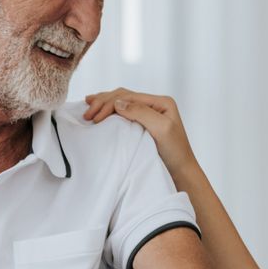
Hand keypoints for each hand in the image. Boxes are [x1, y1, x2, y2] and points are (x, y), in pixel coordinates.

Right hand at [81, 88, 199, 183]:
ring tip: (87, 108)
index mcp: (161, 102)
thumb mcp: (161, 129)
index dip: (109, 104)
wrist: (180, 172)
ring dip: (104, 105)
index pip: (129, 97)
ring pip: (122, 102)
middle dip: (103, 102)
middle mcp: (154, 105)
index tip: (94, 119)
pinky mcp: (143, 125)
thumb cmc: (174, 152)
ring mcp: (149, 114)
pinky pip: (123, 113)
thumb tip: (117, 102)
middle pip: (123, 96)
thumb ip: (140, 113)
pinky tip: (99, 113)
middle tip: (86, 114)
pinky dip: (109, 112)